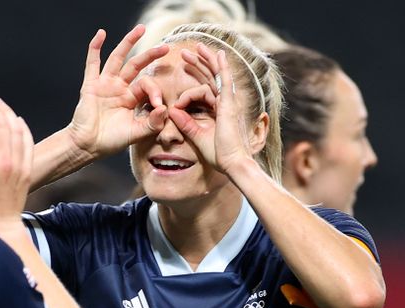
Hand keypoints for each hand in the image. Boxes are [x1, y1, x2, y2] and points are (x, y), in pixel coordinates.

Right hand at [0, 98, 33, 231]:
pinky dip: (23, 127)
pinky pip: (28, 141)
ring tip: (0, 104)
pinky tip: (17, 120)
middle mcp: (5, 162)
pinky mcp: (27, 169)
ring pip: (18, 130)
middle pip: (2, 125)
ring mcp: (19, 165)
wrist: (1, 225)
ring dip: (9, 113)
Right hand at [66, 25, 168, 157]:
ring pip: (118, 58)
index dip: (156, 91)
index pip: (147, 85)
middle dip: (151, 55)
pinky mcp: (91, 85)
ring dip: (128, 42)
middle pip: (136, 65)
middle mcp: (119, 88)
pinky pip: (93, 63)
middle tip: (166, 46)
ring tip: (140, 29)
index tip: (159, 106)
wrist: (88, 146)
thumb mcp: (136, 133)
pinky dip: (95, 48)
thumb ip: (152, 123)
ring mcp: (105, 84)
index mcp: (131, 98)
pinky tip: (101, 33)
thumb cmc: (111, 141)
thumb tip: (165, 109)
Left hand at [168, 43, 261, 179]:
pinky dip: (221, 68)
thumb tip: (172, 111)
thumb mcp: (197, 136)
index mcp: (219, 110)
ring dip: (206, 60)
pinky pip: (225, 82)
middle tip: (185, 52)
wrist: (232, 163)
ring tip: (196, 47)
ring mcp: (229, 102)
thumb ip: (186, 123)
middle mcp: (225, 103)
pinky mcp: (229, 105)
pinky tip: (218, 55)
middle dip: (198, 64)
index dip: (192, 83)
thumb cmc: (219, 154)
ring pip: (217, 75)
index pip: (205, 89)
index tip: (177, 96)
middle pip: (210, 78)